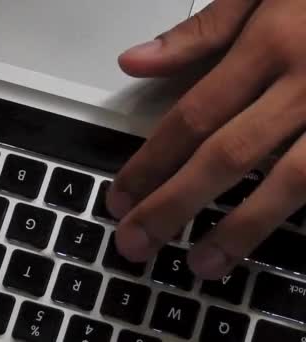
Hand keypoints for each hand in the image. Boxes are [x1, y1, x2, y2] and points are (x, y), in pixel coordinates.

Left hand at [108, 0, 305, 279]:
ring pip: (290, 182)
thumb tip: (136, 61)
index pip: (192, 117)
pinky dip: (302, 212)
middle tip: (136, 243)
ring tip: (201, 263)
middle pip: (227, 157)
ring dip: (240, 228)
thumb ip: (203, 30)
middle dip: (175, 205)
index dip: (151, 163)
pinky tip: (272, 239)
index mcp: (271, 42)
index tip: (121, 198)